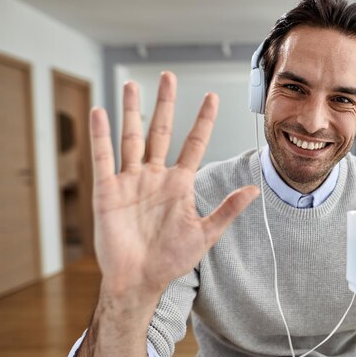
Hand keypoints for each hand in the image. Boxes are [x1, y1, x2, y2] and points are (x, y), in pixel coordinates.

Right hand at [90, 72, 258, 298]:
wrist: (140, 280)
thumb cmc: (172, 260)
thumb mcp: (205, 234)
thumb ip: (228, 210)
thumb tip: (254, 190)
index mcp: (180, 184)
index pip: (193, 144)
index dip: (202, 121)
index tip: (212, 97)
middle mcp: (156, 176)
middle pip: (161, 131)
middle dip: (165, 104)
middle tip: (168, 76)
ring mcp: (131, 181)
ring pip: (131, 137)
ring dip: (132, 111)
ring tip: (132, 85)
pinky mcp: (108, 191)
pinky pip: (104, 158)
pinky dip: (101, 136)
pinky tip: (100, 113)